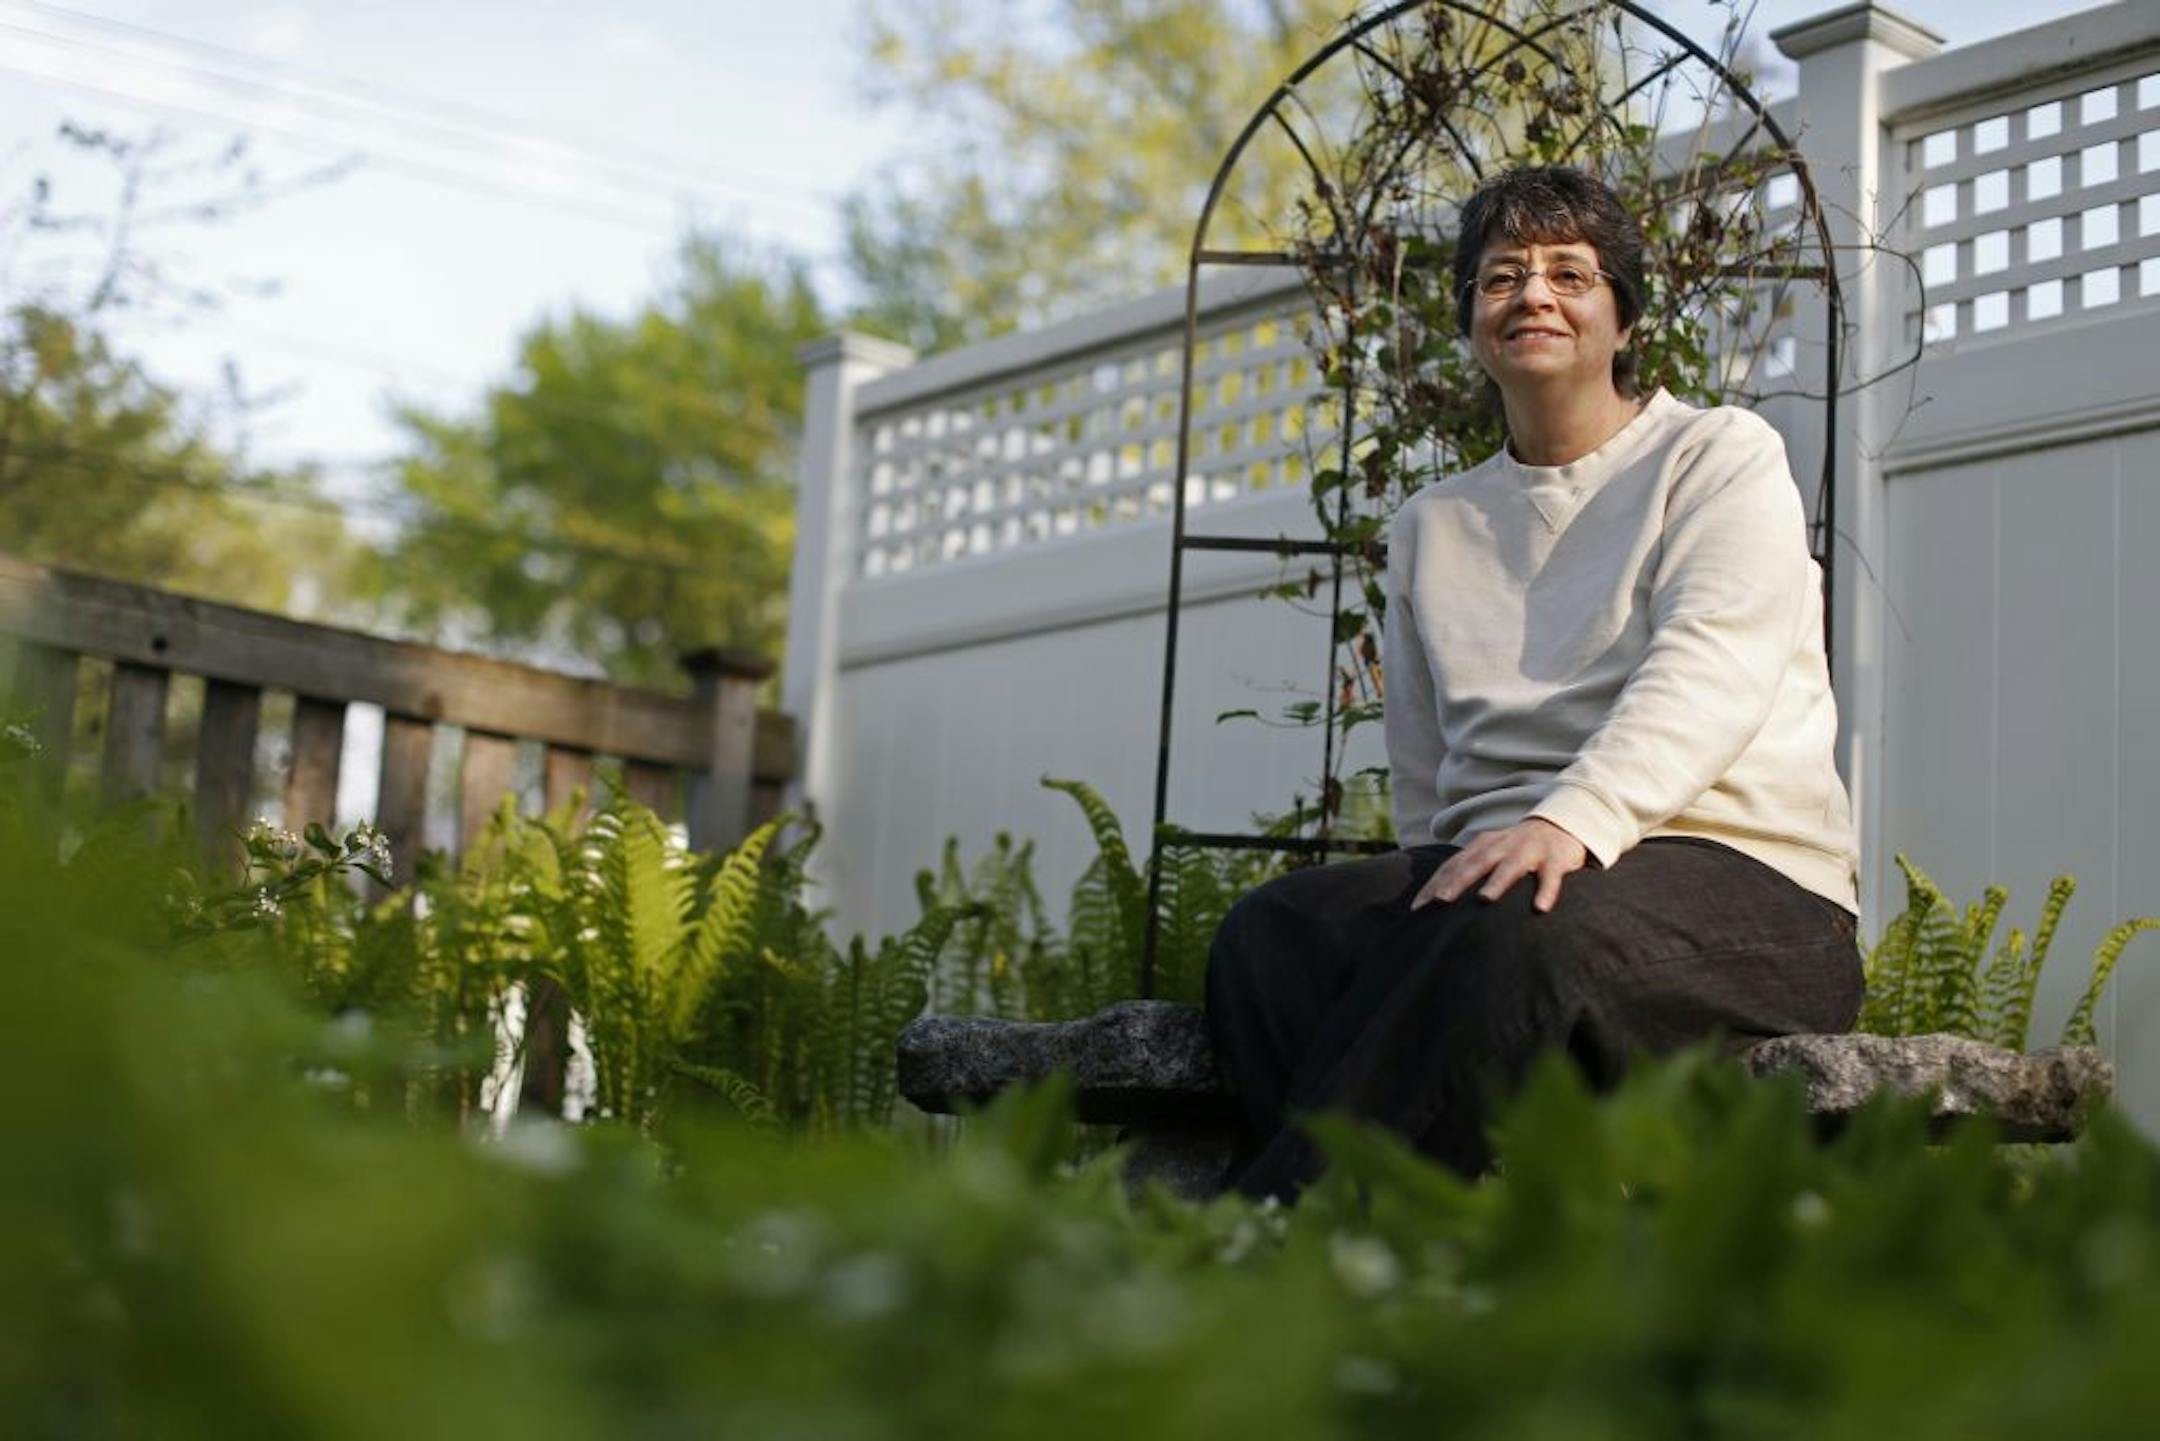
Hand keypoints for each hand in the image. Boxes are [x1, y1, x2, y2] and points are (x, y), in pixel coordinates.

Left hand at [1412, 817, 1588, 913]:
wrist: (1559, 825)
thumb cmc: (1516, 848)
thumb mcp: (1489, 852)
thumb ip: (1467, 870)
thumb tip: (1435, 900)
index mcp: (1482, 846)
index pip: (1453, 866)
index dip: (1434, 885)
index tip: (1417, 909)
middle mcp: (1502, 846)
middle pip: (1476, 863)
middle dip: (1457, 881)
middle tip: (1440, 901)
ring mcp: (1528, 851)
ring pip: (1510, 867)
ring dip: (1497, 882)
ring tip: (1484, 899)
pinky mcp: (1554, 860)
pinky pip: (1550, 876)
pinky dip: (1546, 891)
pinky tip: (1540, 908)